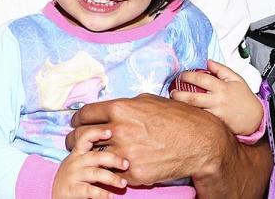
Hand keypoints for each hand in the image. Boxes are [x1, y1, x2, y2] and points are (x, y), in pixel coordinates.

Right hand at [53, 127, 128, 198]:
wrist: (55, 195)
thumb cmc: (74, 177)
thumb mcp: (80, 163)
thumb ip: (95, 156)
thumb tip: (120, 151)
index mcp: (77, 153)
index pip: (85, 138)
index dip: (96, 133)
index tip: (110, 132)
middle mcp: (75, 162)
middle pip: (95, 156)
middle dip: (113, 159)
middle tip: (126, 164)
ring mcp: (73, 176)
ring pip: (95, 173)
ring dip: (112, 178)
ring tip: (123, 184)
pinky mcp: (72, 190)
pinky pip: (90, 190)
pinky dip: (102, 193)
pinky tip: (110, 196)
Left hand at [67, 94, 234, 186]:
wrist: (200, 142)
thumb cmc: (177, 118)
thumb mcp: (149, 101)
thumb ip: (126, 104)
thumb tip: (109, 107)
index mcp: (120, 109)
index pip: (85, 114)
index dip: (78, 119)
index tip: (77, 123)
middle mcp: (119, 130)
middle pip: (81, 136)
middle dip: (74, 139)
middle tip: (74, 142)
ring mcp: (125, 153)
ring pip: (93, 156)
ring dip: (89, 156)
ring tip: (89, 157)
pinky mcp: (133, 173)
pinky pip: (114, 172)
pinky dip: (113, 170)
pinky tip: (116, 167)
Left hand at [169, 60, 263, 135]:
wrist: (256, 118)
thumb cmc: (246, 99)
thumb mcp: (237, 79)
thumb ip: (221, 69)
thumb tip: (208, 62)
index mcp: (222, 87)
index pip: (201, 79)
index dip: (188, 76)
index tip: (181, 76)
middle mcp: (218, 100)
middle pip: (193, 98)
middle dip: (179, 94)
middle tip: (172, 92)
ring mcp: (217, 113)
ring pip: (195, 111)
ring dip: (182, 107)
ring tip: (174, 103)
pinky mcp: (217, 124)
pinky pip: (202, 120)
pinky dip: (192, 117)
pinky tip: (184, 115)